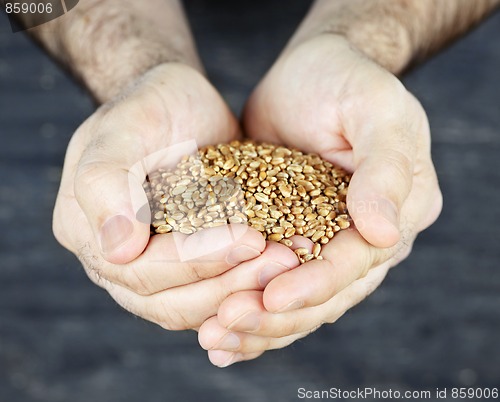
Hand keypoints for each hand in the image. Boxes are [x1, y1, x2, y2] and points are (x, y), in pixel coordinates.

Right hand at [53, 63, 297, 329]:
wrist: (179, 108)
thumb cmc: (152, 105)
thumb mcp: (126, 124)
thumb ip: (106, 180)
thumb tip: (117, 250)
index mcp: (87, 230)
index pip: (141, 270)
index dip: (195, 262)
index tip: (250, 237)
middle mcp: (114, 261)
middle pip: (168, 301)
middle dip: (229, 283)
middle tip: (282, 260)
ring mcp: (150, 270)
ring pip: (194, 308)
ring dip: (244, 293)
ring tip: (288, 264)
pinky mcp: (184, 269)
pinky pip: (213, 295)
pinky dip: (247, 289)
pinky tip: (281, 270)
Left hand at [198, 35, 441, 365]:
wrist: (311, 73)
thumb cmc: (347, 80)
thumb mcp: (375, 109)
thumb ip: (385, 167)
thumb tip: (385, 233)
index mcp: (397, 213)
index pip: (357, 263)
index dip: (315, 285)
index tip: (270, 298)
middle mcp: (365, 238)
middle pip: (325, 295)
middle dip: (276, 317)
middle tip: (224, 327)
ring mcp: (327, 242)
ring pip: (297, 300)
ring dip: (257, 325)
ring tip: (212, 339)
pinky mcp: (290, 237)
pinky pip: (272, 282)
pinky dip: (248, 307)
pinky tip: (216, 330)